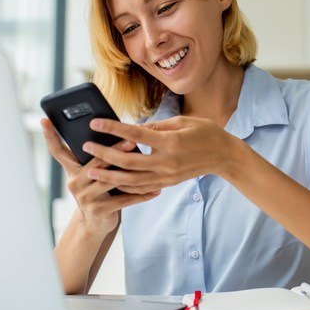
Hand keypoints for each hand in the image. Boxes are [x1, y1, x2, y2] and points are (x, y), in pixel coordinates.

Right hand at [40, 118, 159, 235]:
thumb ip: (98, 159)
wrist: (96, 224)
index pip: (58, 151)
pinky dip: (141, 195)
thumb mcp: (93, 175)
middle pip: (96, 162)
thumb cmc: (99, 192)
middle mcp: (75, 182)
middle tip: (131, 139)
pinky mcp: (100, 210)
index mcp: (72, 170)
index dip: (50, 135)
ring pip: (111, 179)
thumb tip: (115, 133)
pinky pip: (124, 199)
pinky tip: (155, 190)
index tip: (44, 119)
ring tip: (146, 162)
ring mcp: (86, 197)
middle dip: (114, 150)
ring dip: (130, 170)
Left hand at [82, 116, 234, 193]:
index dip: (112, 129)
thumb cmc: (205, 133)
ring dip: (109, 176)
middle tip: (86, 147)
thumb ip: (156, 126)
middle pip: (127, 161)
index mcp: (169, 142)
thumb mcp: (182, 121)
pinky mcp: (168, 182)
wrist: (223, 156)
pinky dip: (125, 186)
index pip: (134, 135)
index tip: (95, 123)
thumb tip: (133, 128)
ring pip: (131, 180)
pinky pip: (142, 188)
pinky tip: (113, 182)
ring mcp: (167, 175)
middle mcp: (166, 161)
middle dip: (104, 155)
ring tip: (91, 171)